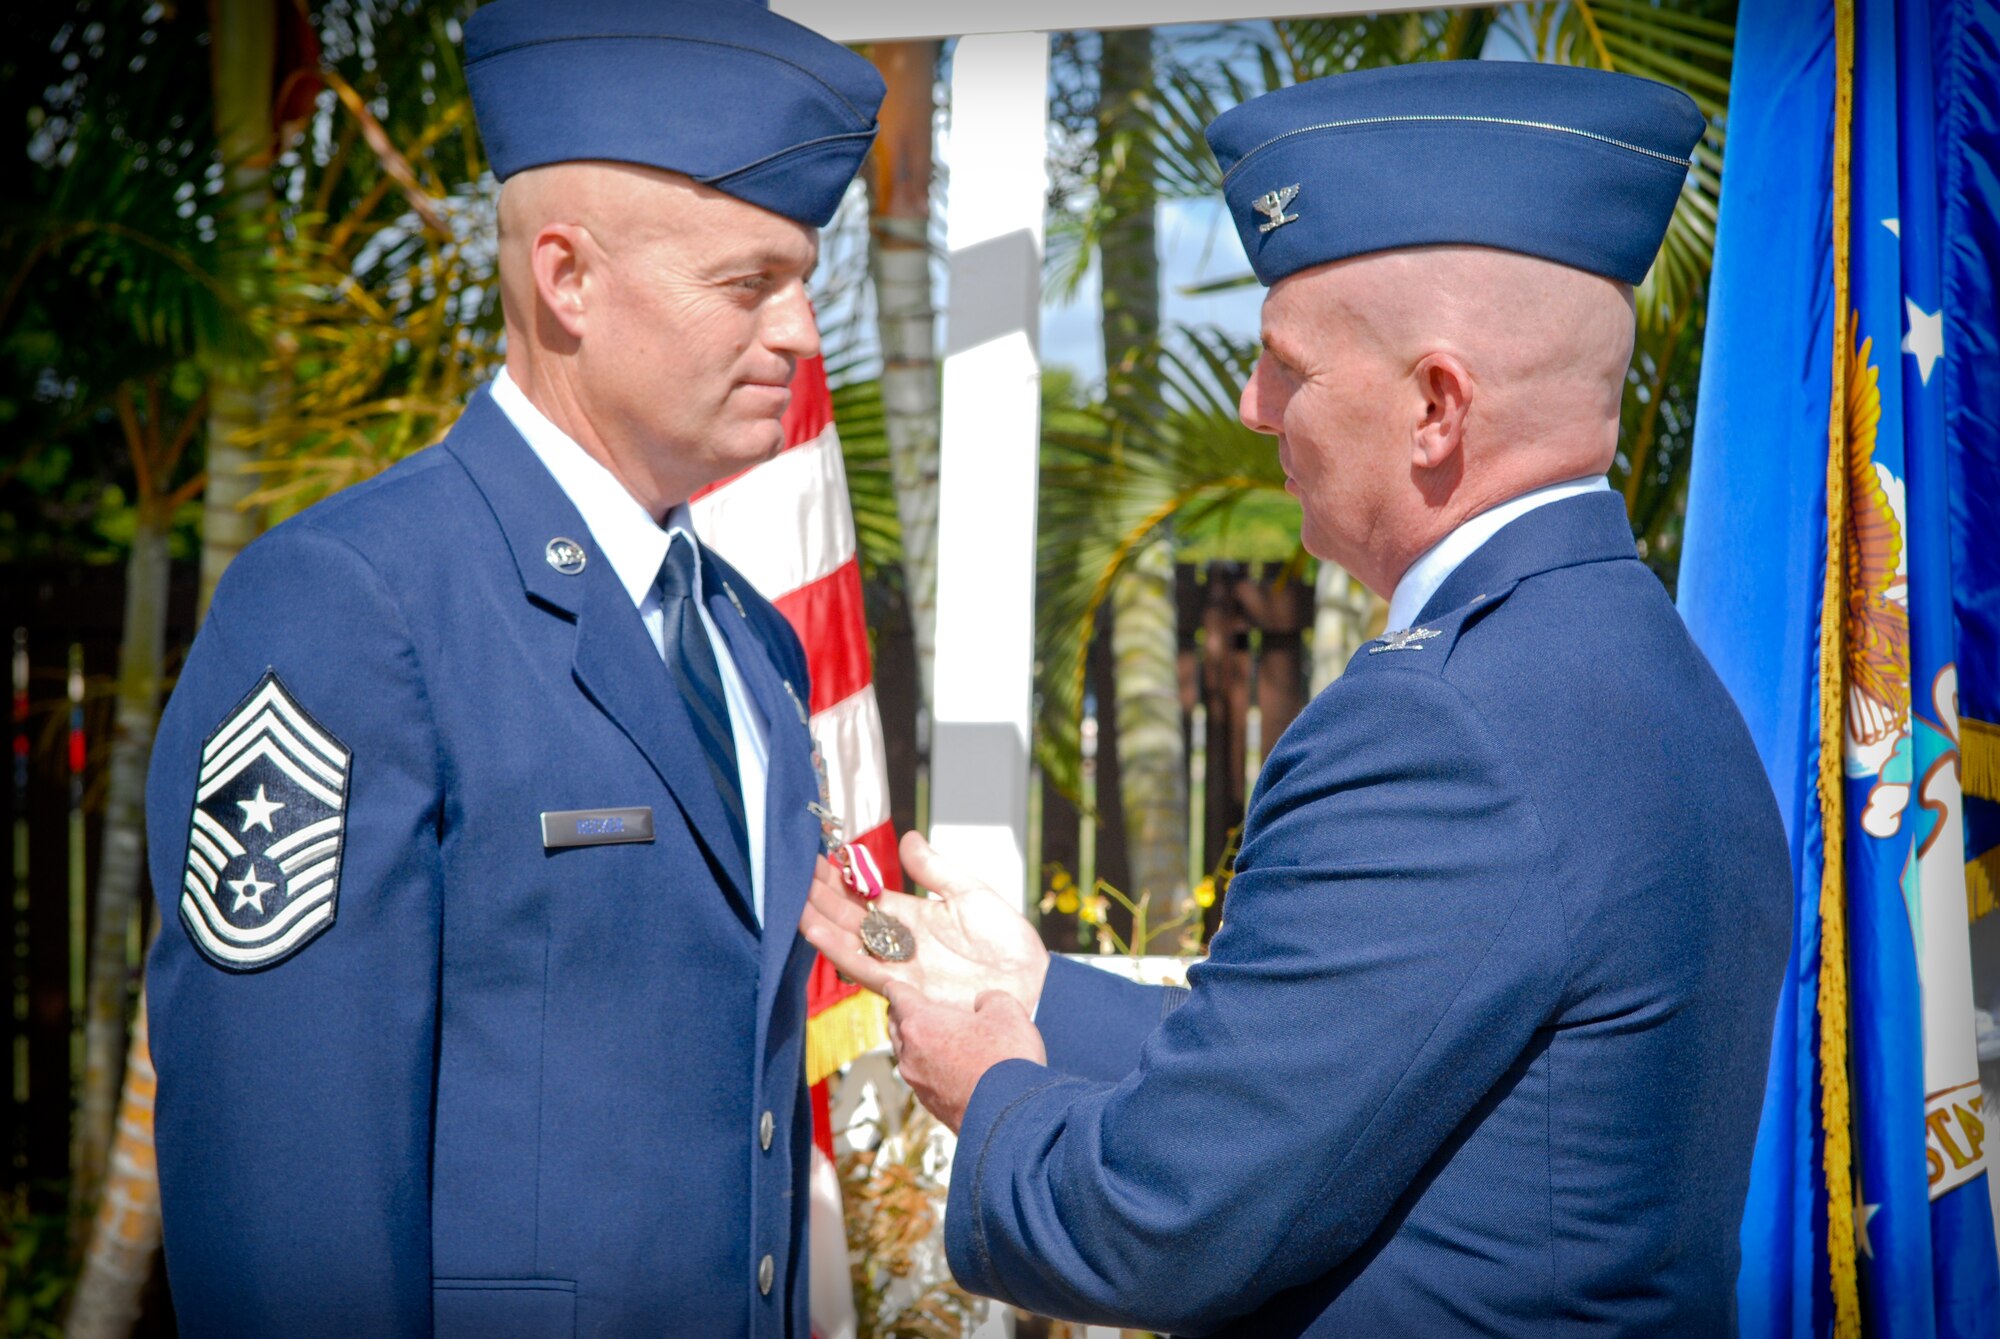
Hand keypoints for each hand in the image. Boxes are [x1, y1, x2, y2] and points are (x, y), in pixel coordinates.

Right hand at [800, 831, 1050, 1015]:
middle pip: (849, 917)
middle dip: (820, 896)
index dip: (840, 878)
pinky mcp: (904, 988)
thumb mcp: (971, 894)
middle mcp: (900, 942)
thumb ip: (935, 870)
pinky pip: (863, 967)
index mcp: (913, 917)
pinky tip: (815, 931)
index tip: (816, 858)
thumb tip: (907, 839)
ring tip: (793, 900)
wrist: (1031, 986)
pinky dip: (837, 949)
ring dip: (819, 921)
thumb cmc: (1008, 945)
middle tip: (791, 873)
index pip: (866, 895)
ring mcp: (899, 965)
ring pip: (848, 941)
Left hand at [885, 981, 1044, 1132]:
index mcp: (921, 1023)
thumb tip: (983, 1003)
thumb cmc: (1005, 1059)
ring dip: (913, 1044)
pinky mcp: (931, 1106)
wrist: (1010, 1119)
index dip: (895, 987)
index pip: (898, 997)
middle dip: (901, 1015)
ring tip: (930, 1038)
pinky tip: (946, 1069)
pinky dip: (928, 1069)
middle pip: (896, 1027)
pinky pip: (921, 1080)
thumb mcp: (1006, 1012)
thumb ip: (990, 999)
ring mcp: (918, 1084)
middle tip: (910, 1008)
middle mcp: (910, 1054)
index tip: (890, 984)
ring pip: (905, 1056)